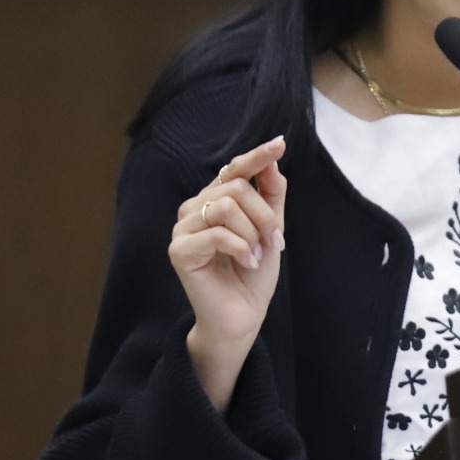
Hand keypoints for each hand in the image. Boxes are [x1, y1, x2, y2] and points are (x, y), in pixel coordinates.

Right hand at [170, 137, 287, 410]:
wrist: (243, 316)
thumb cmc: (252, 275)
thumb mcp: (270, 229)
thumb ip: (270, 195)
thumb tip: (273, 161)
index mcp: (214, 200)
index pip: (234, 169)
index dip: (256, 156)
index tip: (280, 143)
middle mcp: (195, 208)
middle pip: (235, 188)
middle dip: (264, 215)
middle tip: (274, 242)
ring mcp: (183, 228)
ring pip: (224, 206)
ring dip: (252, 232)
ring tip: (256, 255)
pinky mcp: (179, 250)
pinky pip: (216, 233)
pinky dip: (240, 248)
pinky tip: (245, 262)